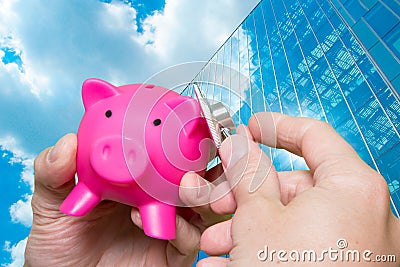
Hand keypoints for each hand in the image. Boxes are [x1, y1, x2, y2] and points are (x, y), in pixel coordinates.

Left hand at [25, 133, 227, 266]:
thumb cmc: (61, 243)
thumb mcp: (51, 203)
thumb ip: (54, 172)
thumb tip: (68, 143)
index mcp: (138, 178)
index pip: (168, 152)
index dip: (184, 136)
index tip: (189, 118)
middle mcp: (158, 197)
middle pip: (196, 175)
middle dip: (207, 163)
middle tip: (199, 152)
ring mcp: (170, 224)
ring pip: (204, 205)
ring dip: (200, 192)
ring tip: (181, 186)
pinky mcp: (174, 253)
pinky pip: (191, 238)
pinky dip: (180, 227)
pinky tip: (143, 219)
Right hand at [195, 112, 399, 265]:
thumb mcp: (256, 219)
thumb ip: (248, 173)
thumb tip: (239, 143)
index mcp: (351, 187)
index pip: (312, 136)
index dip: (275, 126)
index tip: (249, 127)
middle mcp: (362, 214)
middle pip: (294, 185)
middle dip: (245, 195)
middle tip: (215, 201)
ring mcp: (354, 245)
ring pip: (292, 220)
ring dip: (247, 229)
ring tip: (215, 247)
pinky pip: (301, 246)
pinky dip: (266, 249)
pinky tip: (231, 264)